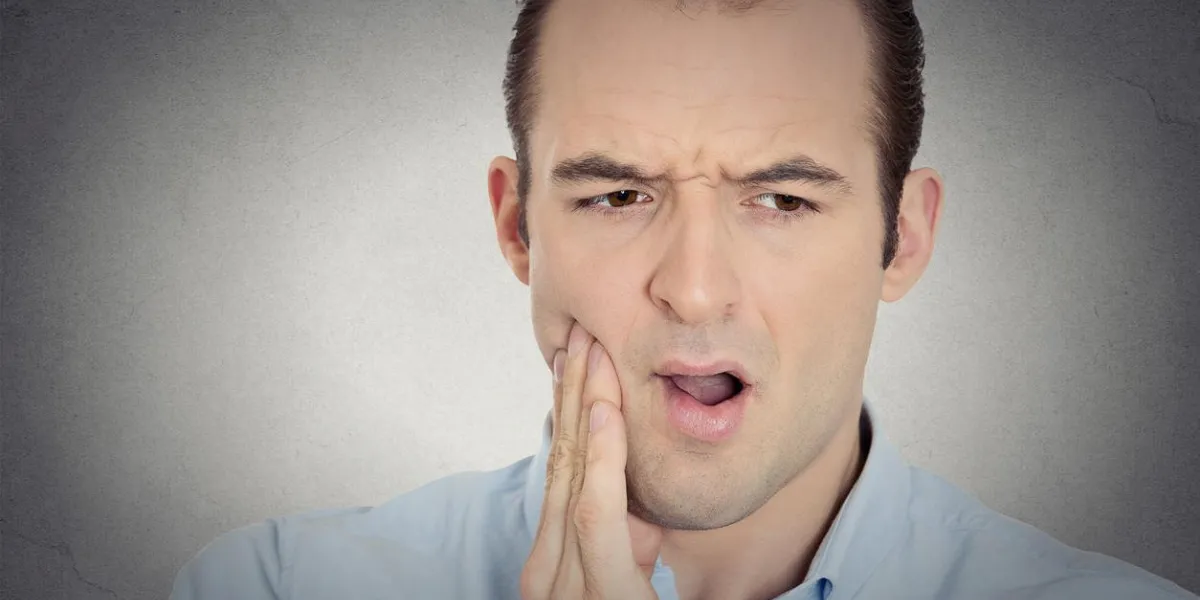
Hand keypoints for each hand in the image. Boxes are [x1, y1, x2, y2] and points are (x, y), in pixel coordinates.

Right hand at [520, 322, 663, 599]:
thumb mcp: (621, 579)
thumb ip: (621, 539)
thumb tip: (631, 496)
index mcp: (550, 559)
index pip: (560, 467)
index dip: (566, 409)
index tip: (574, 359)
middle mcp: (548, 566)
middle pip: (561, 457)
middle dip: (572, 390)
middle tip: (581, 332)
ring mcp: (564, 582)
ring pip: (573, 472)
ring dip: (585, 404)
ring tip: (594, 351)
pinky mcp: (600, 593)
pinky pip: (595, 512)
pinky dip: (602, 457)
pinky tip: (607, 413)